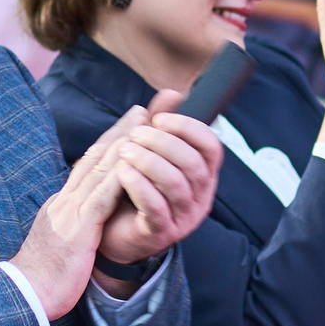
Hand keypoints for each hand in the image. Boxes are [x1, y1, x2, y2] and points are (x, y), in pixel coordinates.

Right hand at [10, 110, 143, 316]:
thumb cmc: (40, 278)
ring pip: (100, 171)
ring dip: (124, 145)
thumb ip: (69, 227)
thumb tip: (77, 221)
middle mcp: (65, 202)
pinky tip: (134, 163)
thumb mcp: (57, 243)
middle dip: (121, 132)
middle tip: (142, 109)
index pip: (87, 167)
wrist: (22, 295)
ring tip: (144, 124)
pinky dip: (119, 178)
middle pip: (95, 159)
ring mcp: (70, 213)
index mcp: (61, 206)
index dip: (109, 143)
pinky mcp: (79, 231)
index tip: (128, 124)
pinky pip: (102, 200)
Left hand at [94, 94, 222, 274]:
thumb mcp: (147, 151)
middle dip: (163, 142)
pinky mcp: (160, 232)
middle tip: (136, 135)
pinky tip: (121, 172)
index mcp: (202, 174)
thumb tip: (172, 93)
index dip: (188, 127)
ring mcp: (182, 217)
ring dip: (148, 161)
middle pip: (193, 164)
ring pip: (175, 184)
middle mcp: (199, 196)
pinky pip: (155, 207)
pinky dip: (138, 185)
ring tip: (124, 151)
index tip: (159, 118)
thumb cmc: (133, 189)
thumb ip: (159, 124)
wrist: (112, 232)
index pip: (211, 146)